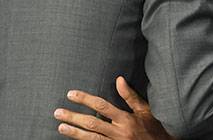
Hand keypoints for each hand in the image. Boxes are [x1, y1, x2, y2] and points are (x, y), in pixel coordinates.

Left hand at [54, 76, 173, 139]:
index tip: (71, 94)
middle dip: (73, 117)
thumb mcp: (145, 110)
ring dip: (74, 133)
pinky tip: (74, 139)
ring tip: (60, 127)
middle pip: (92, 124)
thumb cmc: (155, 127)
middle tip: (57, 112)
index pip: (101, 106)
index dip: (85, 100)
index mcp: (126, 119)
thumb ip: (130, 96)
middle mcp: (119, 133)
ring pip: (91, 139)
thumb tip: (118, 79)